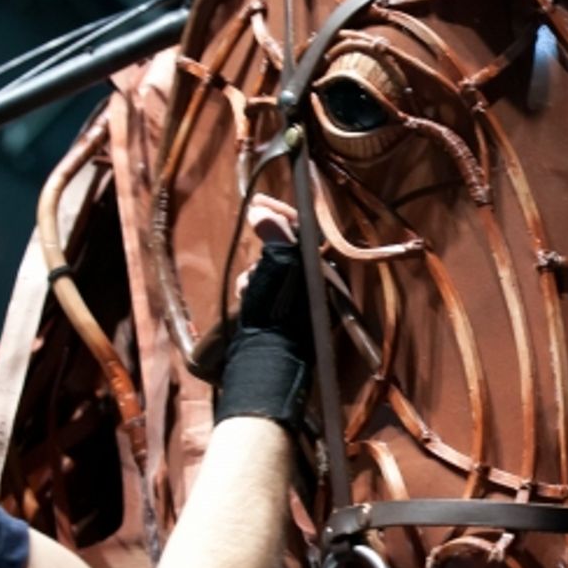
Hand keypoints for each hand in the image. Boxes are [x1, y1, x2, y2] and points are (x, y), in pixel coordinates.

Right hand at [216, 200, 312, 432]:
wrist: (267, 364)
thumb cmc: (277, 317)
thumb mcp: (277, 272)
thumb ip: (275, 240)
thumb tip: (263, 211)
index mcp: (322, 272)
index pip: (304, 230)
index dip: (281, 212)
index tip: (256, 203)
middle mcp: (314, 285)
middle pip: (285, 247)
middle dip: (264, 245)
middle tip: (249, 241)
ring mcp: (297, 301)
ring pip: (271, 268)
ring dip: (256, 270)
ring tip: (248, 285)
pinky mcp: (281, 315)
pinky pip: (264, 289)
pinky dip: (253, 288)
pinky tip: (246, 297)